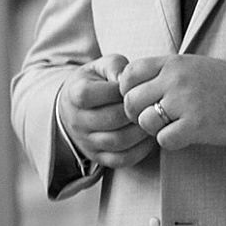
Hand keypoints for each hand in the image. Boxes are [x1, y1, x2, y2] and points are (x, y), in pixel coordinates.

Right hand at [54, 54, 158, 169]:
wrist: (77, 108)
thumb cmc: (95, 84)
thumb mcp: (101, 67)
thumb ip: (115, 66)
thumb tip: (127, 80)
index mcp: (74, 95)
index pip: (91, 94)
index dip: (116, 90)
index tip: (131, 88)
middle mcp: (76, 120)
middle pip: (110, 119)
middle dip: (135, 112)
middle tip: (150, 105)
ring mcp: (86, 141)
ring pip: (118, 141)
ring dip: (140, 131)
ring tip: (152, 120)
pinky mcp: (97, 157)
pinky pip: (121, 159)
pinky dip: (139, 150)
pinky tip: (148, 138)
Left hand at [118, 54, 225, 151]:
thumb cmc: (224, 83)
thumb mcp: (191, 66)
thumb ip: (162, 72)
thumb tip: (128, 86)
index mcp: (172, 63)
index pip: (128, 75)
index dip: (127, 91)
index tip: (141, 100)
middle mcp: (175, 79)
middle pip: (131, 101)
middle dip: (136, 114)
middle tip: (152, 119)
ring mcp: (186, 102)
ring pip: (145, 121)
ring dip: (153, 129)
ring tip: (170, 127)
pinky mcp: (198, 124)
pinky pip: (164, 139)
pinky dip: (171, 141)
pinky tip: (184, 136)